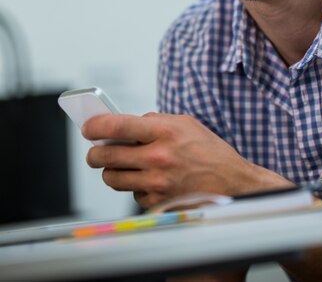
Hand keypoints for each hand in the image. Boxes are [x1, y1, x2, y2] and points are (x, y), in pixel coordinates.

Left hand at [83, 112, 291, 208]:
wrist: (233, 183)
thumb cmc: (209, 151)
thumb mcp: (185, 124)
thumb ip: (154, 121)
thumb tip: (124, 125)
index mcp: (164, 132)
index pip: (117, 125)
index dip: (95, 126)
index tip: (88, 128)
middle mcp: (158, 157)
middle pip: (106, 156)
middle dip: (95, 154)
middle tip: (95, 152)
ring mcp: (156, 183)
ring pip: (113, 178)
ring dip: (112, 171)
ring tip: (121, 165)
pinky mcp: (157, 203)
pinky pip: (131, 194)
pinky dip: (135, 187)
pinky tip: (149, 180)